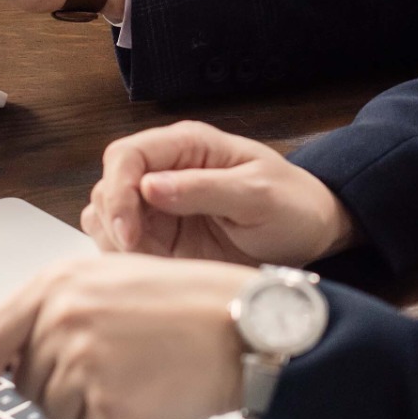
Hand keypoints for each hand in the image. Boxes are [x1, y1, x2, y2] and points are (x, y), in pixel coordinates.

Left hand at [0, 250, 252, 418]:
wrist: (243, 327)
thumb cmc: (190, 303)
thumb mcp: (114, 280)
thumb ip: (57, 308)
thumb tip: (11, 354)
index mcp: (58, 283)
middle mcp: (61, 319)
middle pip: (27, 384)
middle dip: (62, 388)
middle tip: (117, 368)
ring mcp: (80, 363)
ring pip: (58, 414)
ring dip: (94, 408)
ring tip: (141, 376)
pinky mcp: (104, 404)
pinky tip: (153, 397)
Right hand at [81, 120, 355, 265]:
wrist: (312, 236)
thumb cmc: (293, 205)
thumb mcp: (258, 195)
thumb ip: (204, 188)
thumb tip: (149, 187)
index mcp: (188, 146)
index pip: (126, 154)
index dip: (118, 190)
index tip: (129, 232)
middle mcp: (166, 171)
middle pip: (108, 185)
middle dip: (114, 221)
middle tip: (139, 254)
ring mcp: (160, 207)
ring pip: (105, 216)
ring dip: (115, 242)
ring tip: (149, 264)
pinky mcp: (161, 238)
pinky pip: (120, 245)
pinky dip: (124, 261)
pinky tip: (152, 272)